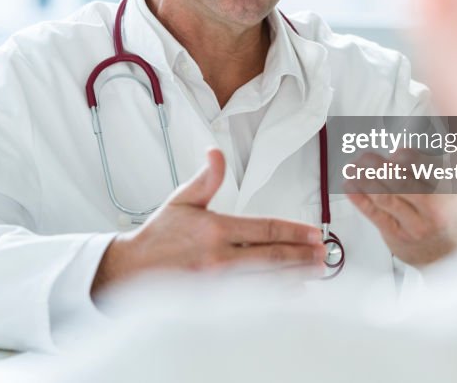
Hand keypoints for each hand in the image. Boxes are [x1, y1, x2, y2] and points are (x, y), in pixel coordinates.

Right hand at [92, 148, 325, 295]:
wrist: (132, 270)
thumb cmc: (159, 235)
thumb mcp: (182, 200)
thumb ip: (207, 178)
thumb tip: (216, 152)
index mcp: (215, 229)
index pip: (265, 229)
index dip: (294, 231)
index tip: (314, 232)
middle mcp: (219, 257)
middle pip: (272, 257)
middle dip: (302, 255)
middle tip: (324, 253)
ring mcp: (217, 284)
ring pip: (267, 281)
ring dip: (296, 276)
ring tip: (318, 271)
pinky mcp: (213, 303)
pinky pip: (252, 301)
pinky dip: (277, 297)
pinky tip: (293, 293)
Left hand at [345, 150, 456, 267]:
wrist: (454, 255)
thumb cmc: (453, 217)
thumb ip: (443, 166)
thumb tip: (420, 147)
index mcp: (451, 192)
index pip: (424, 167)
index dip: (405, 156)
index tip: (395, 152)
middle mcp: (433, 210)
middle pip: (400, 182)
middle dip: (379, 165)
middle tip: (366, 156)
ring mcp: (414, 225)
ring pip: (385, 197)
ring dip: (365, 179)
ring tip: (353, 168)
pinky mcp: (397, 236)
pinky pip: (375, 214)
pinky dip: (360, 198)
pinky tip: (351, 186)